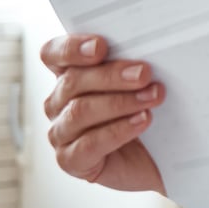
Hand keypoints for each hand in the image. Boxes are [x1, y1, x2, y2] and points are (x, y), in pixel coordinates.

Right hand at [41, 34, 166, 193]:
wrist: (155, 159)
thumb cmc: (144, 114)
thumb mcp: (139, 86)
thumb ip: (132, 67)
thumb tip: (146, 54)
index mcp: (69, 76)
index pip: (53, 54)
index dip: (71, 48)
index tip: (100, 46)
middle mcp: (58, 103)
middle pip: (73, 81)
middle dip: (112, 75)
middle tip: (144, 73)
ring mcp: (61, 133)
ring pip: (80, 112)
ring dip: (121, 102)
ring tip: (152, 97)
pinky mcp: (71, 160)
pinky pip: (89, 144)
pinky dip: (119, 130)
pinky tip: (142, 121)